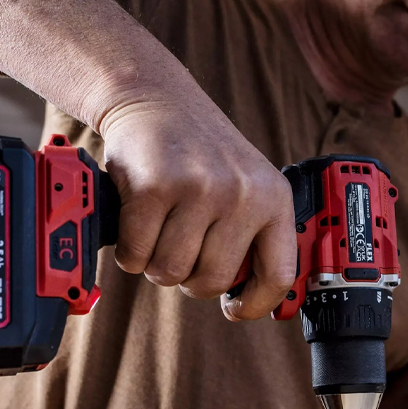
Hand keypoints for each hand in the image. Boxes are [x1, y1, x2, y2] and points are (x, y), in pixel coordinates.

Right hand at [97, 83, 295, 320]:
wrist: (155, 97)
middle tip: (180, 251)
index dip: (255, 304)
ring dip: (155, 263)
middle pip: (211, 281)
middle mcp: (242, 193)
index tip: (235, 310)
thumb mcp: (246, 183)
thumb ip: (252, 233)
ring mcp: (198, 188)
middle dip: (189, 278)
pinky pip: (136, 254)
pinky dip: (129, 250)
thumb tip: (247, 299)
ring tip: (158, 231)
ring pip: (170, 272)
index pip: (278, 275)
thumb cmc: (199, 151)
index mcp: (273, 197)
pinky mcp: (154, 187)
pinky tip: (136, 222)